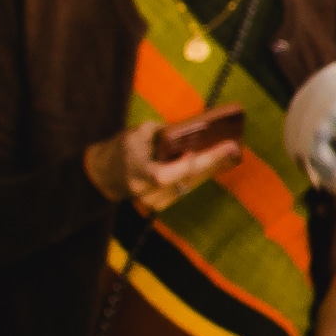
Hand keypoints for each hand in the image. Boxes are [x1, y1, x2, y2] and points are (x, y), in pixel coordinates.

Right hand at [88, 119, 235, 214]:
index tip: (195, 152)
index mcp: (137, 171)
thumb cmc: (122, 149)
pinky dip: (199, 175)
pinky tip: (215, 163)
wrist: (104, 176)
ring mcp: (154, 201)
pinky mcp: (161, 204)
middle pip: (184, 180)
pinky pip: (186, 188)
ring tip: (229, 152)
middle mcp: (147, 190)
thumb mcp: (137, 134)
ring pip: (189, 185)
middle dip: (210, 162)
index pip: (162, 175)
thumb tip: (192, 131)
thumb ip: (162, 134)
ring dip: (210, 168)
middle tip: (231, 148)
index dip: (180, 166)